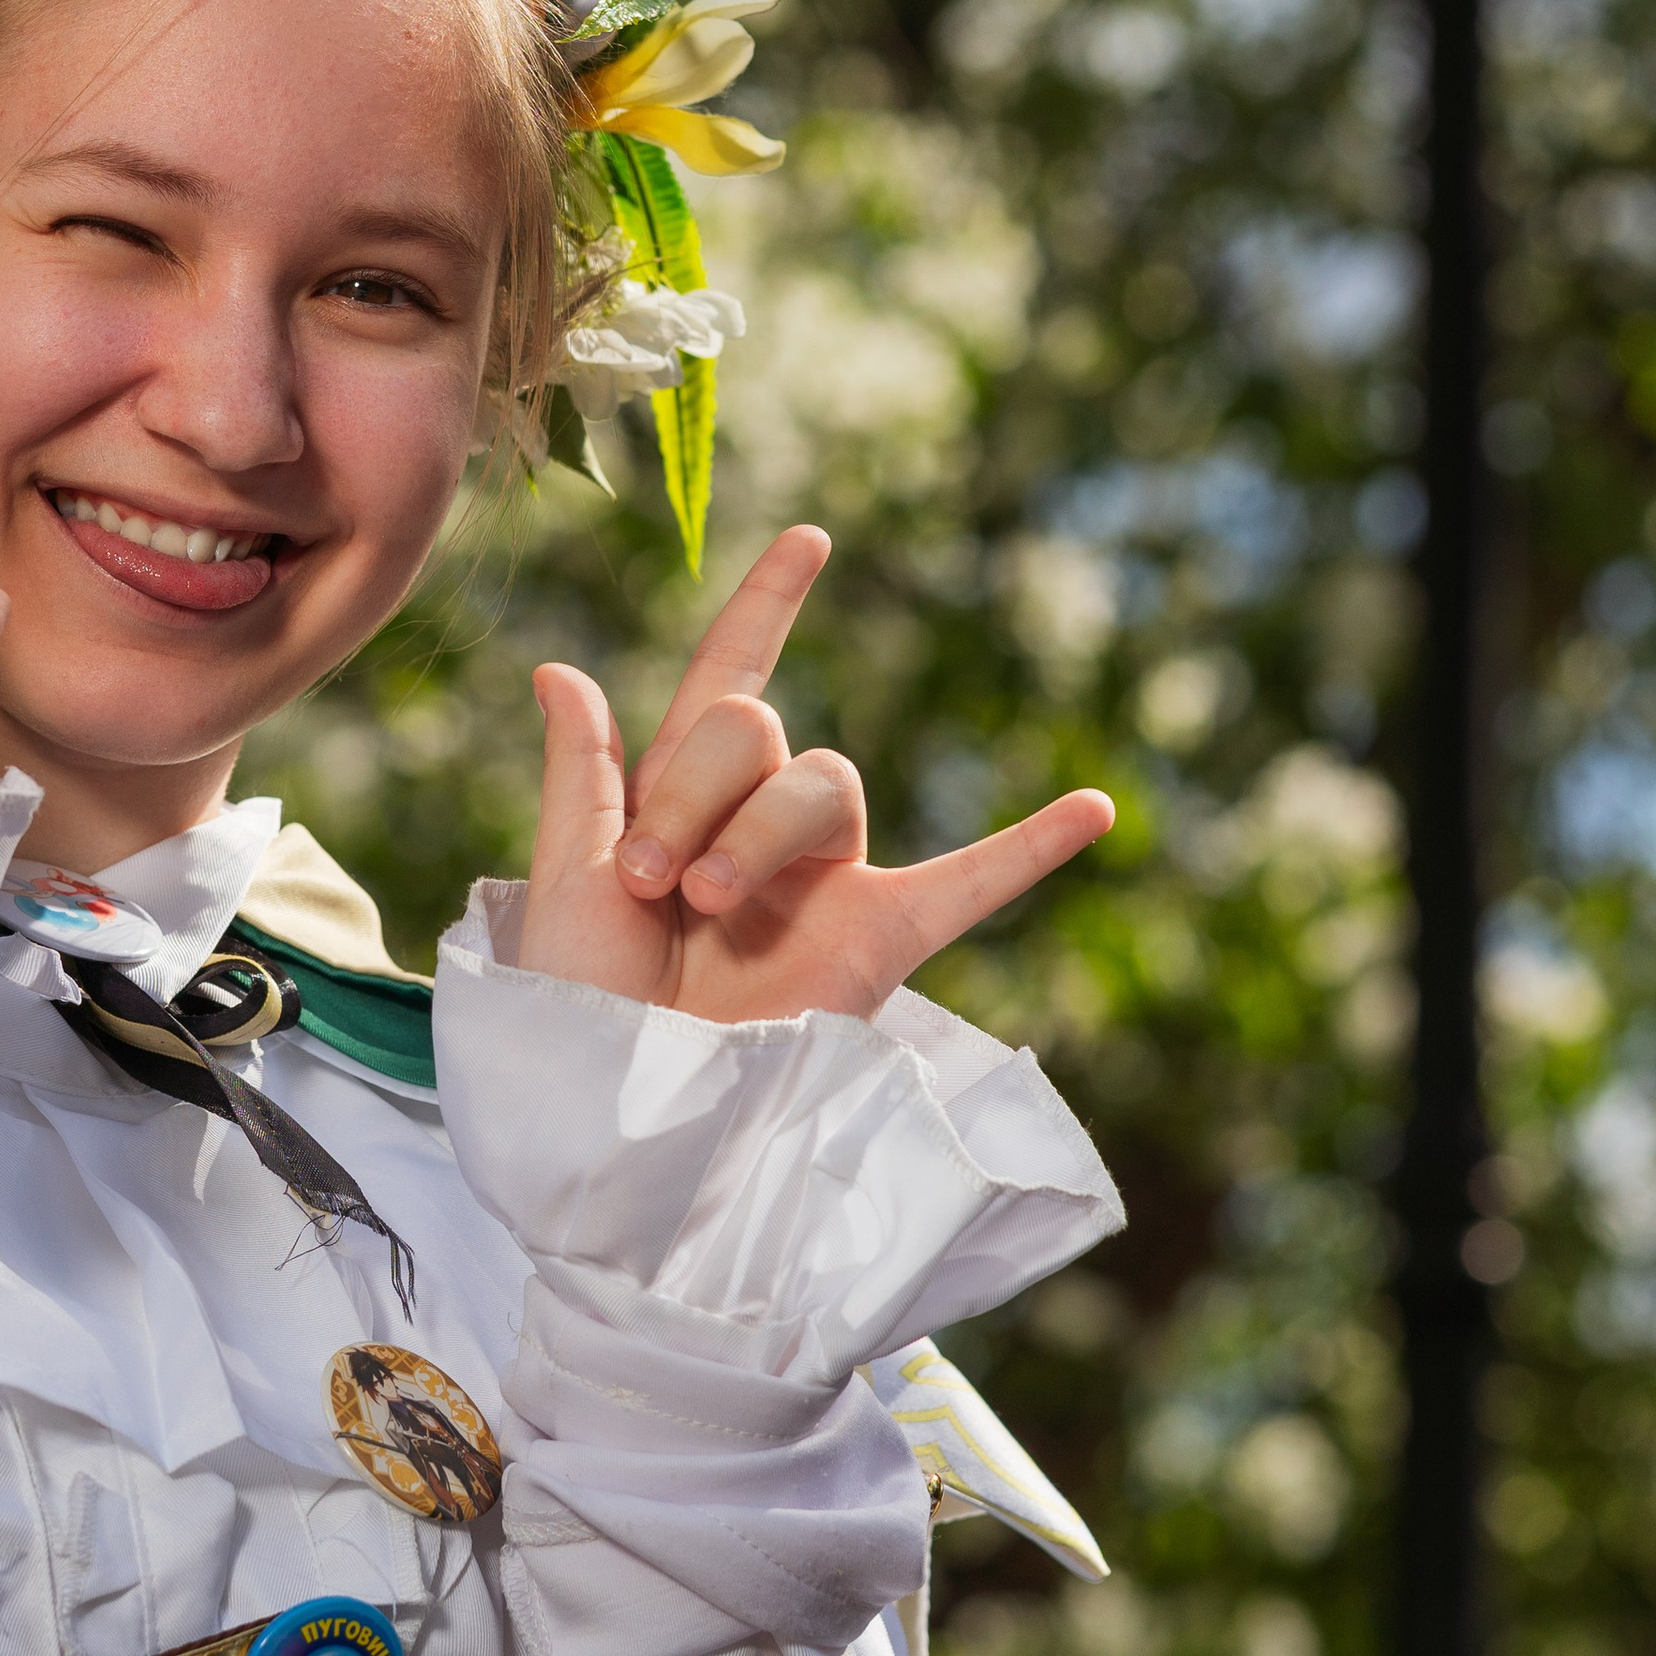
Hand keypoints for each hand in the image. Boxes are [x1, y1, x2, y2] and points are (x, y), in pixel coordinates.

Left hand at [520, 524, 1112, 1022]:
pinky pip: (969, 883)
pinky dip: (1031, 847)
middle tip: (651, 878)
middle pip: (759, 729)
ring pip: (826, 782)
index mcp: (677, 803)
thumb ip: (583, 774)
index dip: (767, 605)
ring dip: (759, 828)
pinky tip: (1094, 809)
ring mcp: (825, 883)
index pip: (728, 678)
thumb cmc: (575, 1011)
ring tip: (710, 902)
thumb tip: (562, 667)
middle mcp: (758, 831)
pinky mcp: (875, 942)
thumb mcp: (561, 879)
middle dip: (695, 788)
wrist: (624, 1115)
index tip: (811, 540)